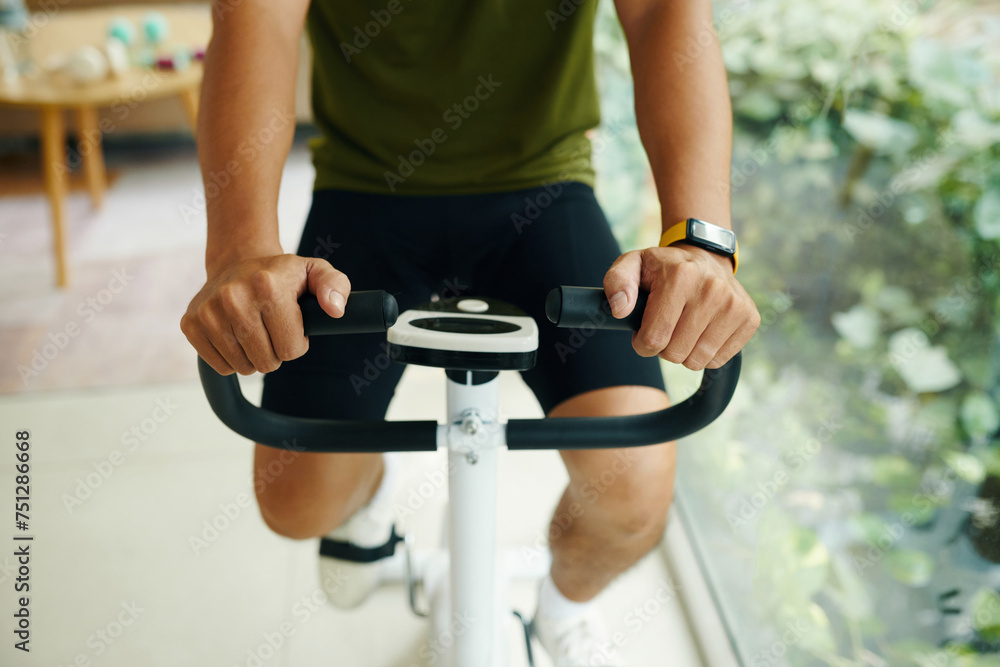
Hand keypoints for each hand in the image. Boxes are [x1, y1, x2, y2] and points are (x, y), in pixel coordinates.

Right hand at [180, 254, 349, 374]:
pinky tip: (235, 333)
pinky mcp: (190, 324)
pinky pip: (220, 366)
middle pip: (266, 362)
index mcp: (268, 286)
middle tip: (272, 328)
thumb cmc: (281, 275)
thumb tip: (335, 310)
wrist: (238, 262)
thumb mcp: (315, 273)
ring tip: (255, 330)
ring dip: (254, 357)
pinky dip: (232, 359)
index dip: (297, 342)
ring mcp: (208, 311)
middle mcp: (233, 298)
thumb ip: (335, 287)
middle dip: (276, 352)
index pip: (291, 350)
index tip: (292, 324)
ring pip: (242, 367)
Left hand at [603, 243, 759, 369]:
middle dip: (663, 347)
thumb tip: (619, 310)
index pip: (654, 338)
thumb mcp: (632, 265)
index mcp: (680, 276)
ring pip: (697, 361)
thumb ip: (617, 283)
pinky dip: (705, 353)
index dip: (642, 343)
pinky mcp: (749, 319)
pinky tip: (702, 330)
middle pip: (675, 353)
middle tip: (665, 326)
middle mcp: (712, 289)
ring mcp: (734, 305)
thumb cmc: (662, 268)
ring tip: (683, 327)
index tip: (643, 330)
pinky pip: (718, 361)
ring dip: (684, 352)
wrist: (704, 257)